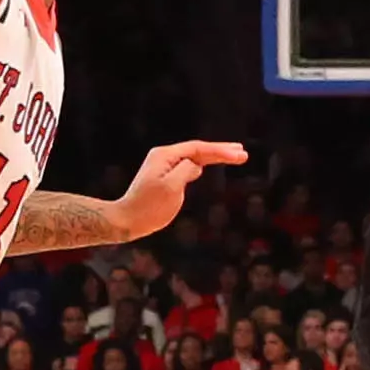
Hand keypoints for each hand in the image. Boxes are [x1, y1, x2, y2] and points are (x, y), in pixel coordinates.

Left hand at [110, 140, 248, 240]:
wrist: (127, 220)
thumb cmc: (148, 207)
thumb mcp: (171, 188)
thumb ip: (186, 171)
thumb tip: (196, 165)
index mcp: (165, 156)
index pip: (198, 149)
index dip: (220, 151)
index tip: (239, 155)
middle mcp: (164, 156)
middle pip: (197, 150)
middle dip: (220, 151)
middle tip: (242, 152)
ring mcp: (163, 166)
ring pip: (194, 157)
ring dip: (213, 157)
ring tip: (234, 156)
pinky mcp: (164, 176)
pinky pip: (187, 166)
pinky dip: (202, 164)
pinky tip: (209, 165)